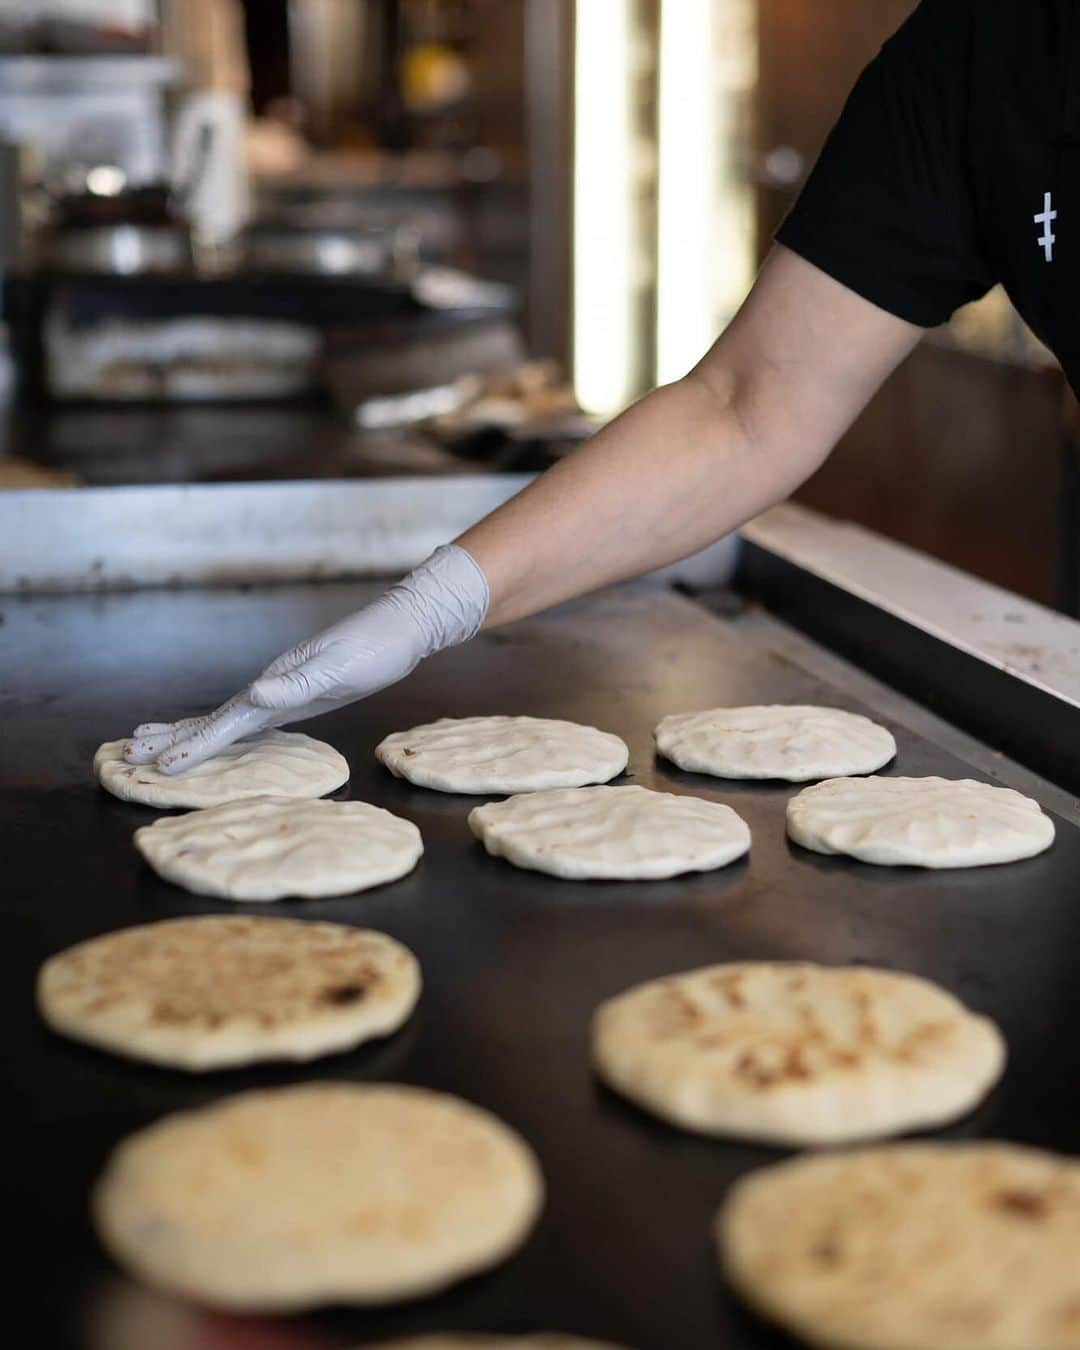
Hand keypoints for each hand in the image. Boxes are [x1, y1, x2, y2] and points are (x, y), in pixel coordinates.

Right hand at [122, 544, 488, 773]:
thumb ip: (296, 684)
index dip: (193, 746)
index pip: (224, 722)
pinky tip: (218, 734)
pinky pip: (249, 719)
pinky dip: (223, 730)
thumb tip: (254, 695)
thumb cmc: (375, 647)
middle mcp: (271, 687)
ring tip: (150, 740)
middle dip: (170, 738)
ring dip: (187, 732)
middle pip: (211, 718)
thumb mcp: (338, 668)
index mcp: (275, 685)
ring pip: (224, 717)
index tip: (159, 766)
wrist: (403, 627)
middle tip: (126, 755)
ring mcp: (283, 689)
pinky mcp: (299, 693)